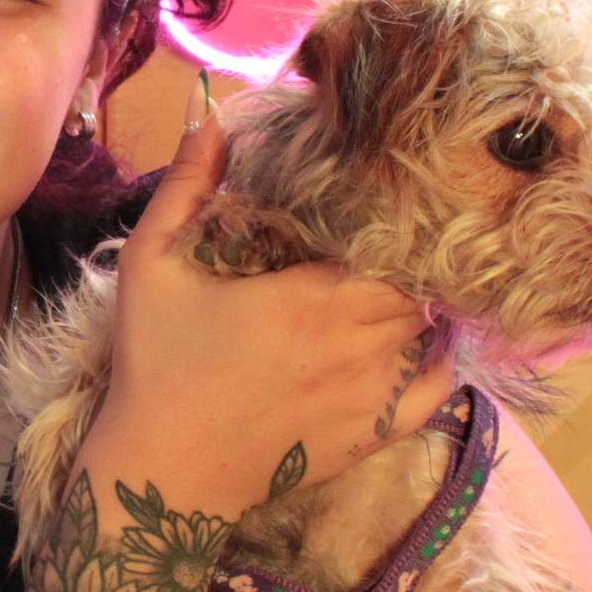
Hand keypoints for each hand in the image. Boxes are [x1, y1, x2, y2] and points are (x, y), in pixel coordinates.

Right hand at [89, 72, 446, 518]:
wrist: (165, 474)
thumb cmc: (156, 364)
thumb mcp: (152, 265)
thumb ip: (184, 188)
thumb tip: (210, 117)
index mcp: (312, 296)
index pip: (394, 245)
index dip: (394, 222)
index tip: (374, 204)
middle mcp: (358, 345)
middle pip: (418, 285)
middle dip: (406, 259)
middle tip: (385, 239)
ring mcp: (373, 395)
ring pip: (432, 331)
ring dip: (421, 305)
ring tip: (398, 281)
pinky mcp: (374, 435)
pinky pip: (438, 389)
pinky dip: (439, 360)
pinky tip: (418, 341)